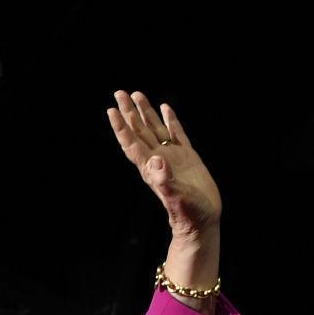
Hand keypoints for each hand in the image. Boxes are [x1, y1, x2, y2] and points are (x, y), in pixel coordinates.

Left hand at [107, 90, 220, 239]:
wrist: (202, 221)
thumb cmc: (188, 214)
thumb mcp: (176, 198)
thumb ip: (164, 180)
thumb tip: (156, 159)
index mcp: (151, 169)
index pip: (132, 143)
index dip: (121, 127)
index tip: (111, 111)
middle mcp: (158, 160)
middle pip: (139, 131)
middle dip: (128, 112)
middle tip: (119, 93)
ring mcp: (172, 156)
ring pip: (155, 128)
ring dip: (145, 112)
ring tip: (137, 95)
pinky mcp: (188, 157)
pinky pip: (176, 133)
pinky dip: (170, 120)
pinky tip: (165, 108)